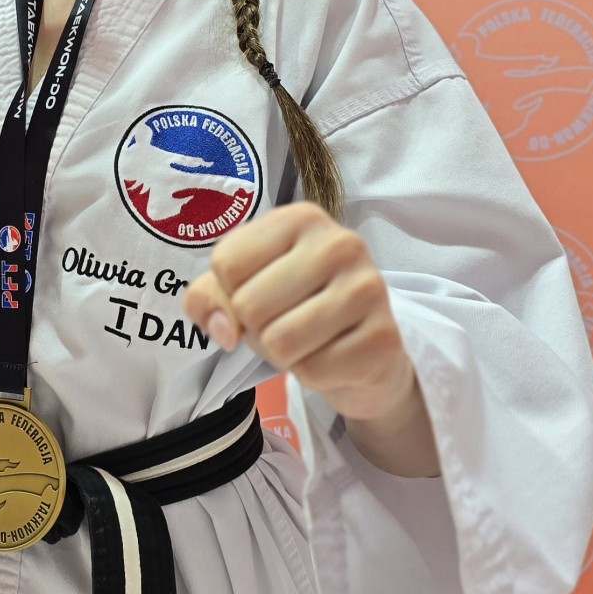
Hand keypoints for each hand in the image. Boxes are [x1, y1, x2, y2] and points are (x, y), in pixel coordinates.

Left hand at [181, 203, 436, 474]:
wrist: (367, 349)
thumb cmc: (297, 308)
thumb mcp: (244, 288)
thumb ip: (209, 296)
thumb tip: (224, 329)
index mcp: (301, 218)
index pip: (227, 263)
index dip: (230, 293)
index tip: (260, 294)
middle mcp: (340, 243)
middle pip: (248, 305)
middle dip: (255, 329)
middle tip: (284, 323)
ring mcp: (367, 288)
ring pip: (279, 341)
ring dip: (282, 355)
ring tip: (306, 341)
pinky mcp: (383, 337)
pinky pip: (313, 370)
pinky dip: (312, 374)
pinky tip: (333, 356)